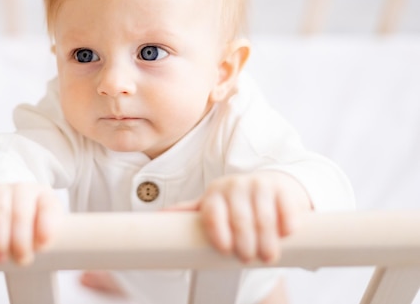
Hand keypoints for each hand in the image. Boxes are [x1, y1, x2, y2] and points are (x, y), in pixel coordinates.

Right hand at [0, 182, 63, 264]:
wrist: (7, 205)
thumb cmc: (29, 223)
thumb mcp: (43, 228)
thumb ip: (44, 239)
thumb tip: (39, 250)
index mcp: (45, 197)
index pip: (48, 208)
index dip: (46, 228)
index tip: (42, 246)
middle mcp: (24, 190)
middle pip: (22, 214)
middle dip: (21, 241)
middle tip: (20, 259)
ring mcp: (1, 191)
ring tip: (1, 257)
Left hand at [167, 171, 311, 262]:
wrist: (270, 186)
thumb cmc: (237, 203)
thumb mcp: (213, 206)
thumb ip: (190, 213)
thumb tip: (158, 217)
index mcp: (215, 193)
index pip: (213, 212)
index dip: (218, 231)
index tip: (225, 249)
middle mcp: (236, 186)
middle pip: (239, 218)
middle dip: (244, 242)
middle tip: (248, 258)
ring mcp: (260, 185)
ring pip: (263, 216)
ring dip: (266, 239)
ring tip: (267, 256)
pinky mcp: (282, 189)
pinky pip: (285, 207)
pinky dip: (286, 222)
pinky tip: (286, 233)